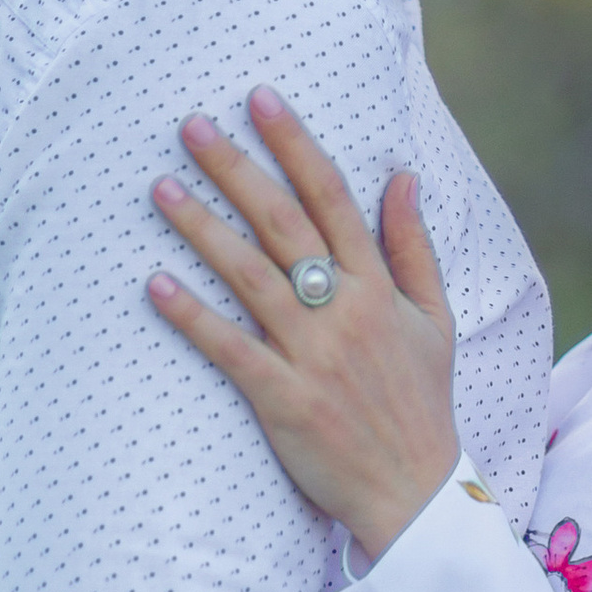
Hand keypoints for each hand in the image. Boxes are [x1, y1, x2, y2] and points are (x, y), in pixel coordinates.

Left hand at [148, 93, 460, 562]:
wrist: (416, 493)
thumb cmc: (422, 403)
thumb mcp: (436, 319)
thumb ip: (414, 246)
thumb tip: (403, 176)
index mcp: (379, 286)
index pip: (333, 197)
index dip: (295, 144)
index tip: (261, 98)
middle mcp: (345, 310)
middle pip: (282, 223)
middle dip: (235, 168)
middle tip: (190, 125)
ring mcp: (313, 354)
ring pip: (249, 276)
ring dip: (202, 228)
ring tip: (160, 188)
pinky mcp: (284, 400)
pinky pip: (230, 349)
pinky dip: (192, 317)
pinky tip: (155, 285)